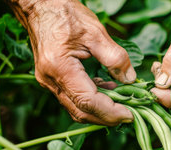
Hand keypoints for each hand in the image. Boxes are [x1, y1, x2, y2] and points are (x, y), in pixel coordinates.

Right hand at [8, 0, 135, 125]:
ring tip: (123, 103)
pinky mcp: (52, 79)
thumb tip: (130, 79)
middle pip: (81, 111)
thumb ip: (115, 57)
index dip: (110, 112)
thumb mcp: (95, 32)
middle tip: (130, 114)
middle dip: (106, 117)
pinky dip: (91, 100)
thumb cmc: (65, 14)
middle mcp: (50, 80)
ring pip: (76, 108)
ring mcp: (49, 82)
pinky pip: (72, 98)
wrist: (40, 6)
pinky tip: (108, 89)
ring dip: (99, 111)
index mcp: (60, 68)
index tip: (130, 114)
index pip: (88, 102)